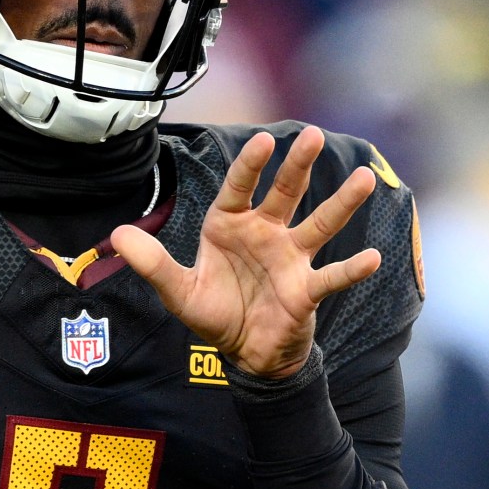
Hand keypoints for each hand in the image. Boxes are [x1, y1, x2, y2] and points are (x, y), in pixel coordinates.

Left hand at [113, 126, 380, 378]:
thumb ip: (152, 263)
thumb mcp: (178, 292)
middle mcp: (265, 233)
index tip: (264, 141)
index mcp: (230, 226)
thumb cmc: (215, 313)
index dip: (251, 166)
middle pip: (285, 193)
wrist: (244, 353)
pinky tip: (372, 259)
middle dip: (298, 165)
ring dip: (341, 203)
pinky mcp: (307, 289)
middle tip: (313, 136)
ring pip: (319, 224)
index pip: (239, 188)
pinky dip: (351, 269)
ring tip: (365, 179)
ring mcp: (291, 258)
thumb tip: (116, 235)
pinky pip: (331, 276)